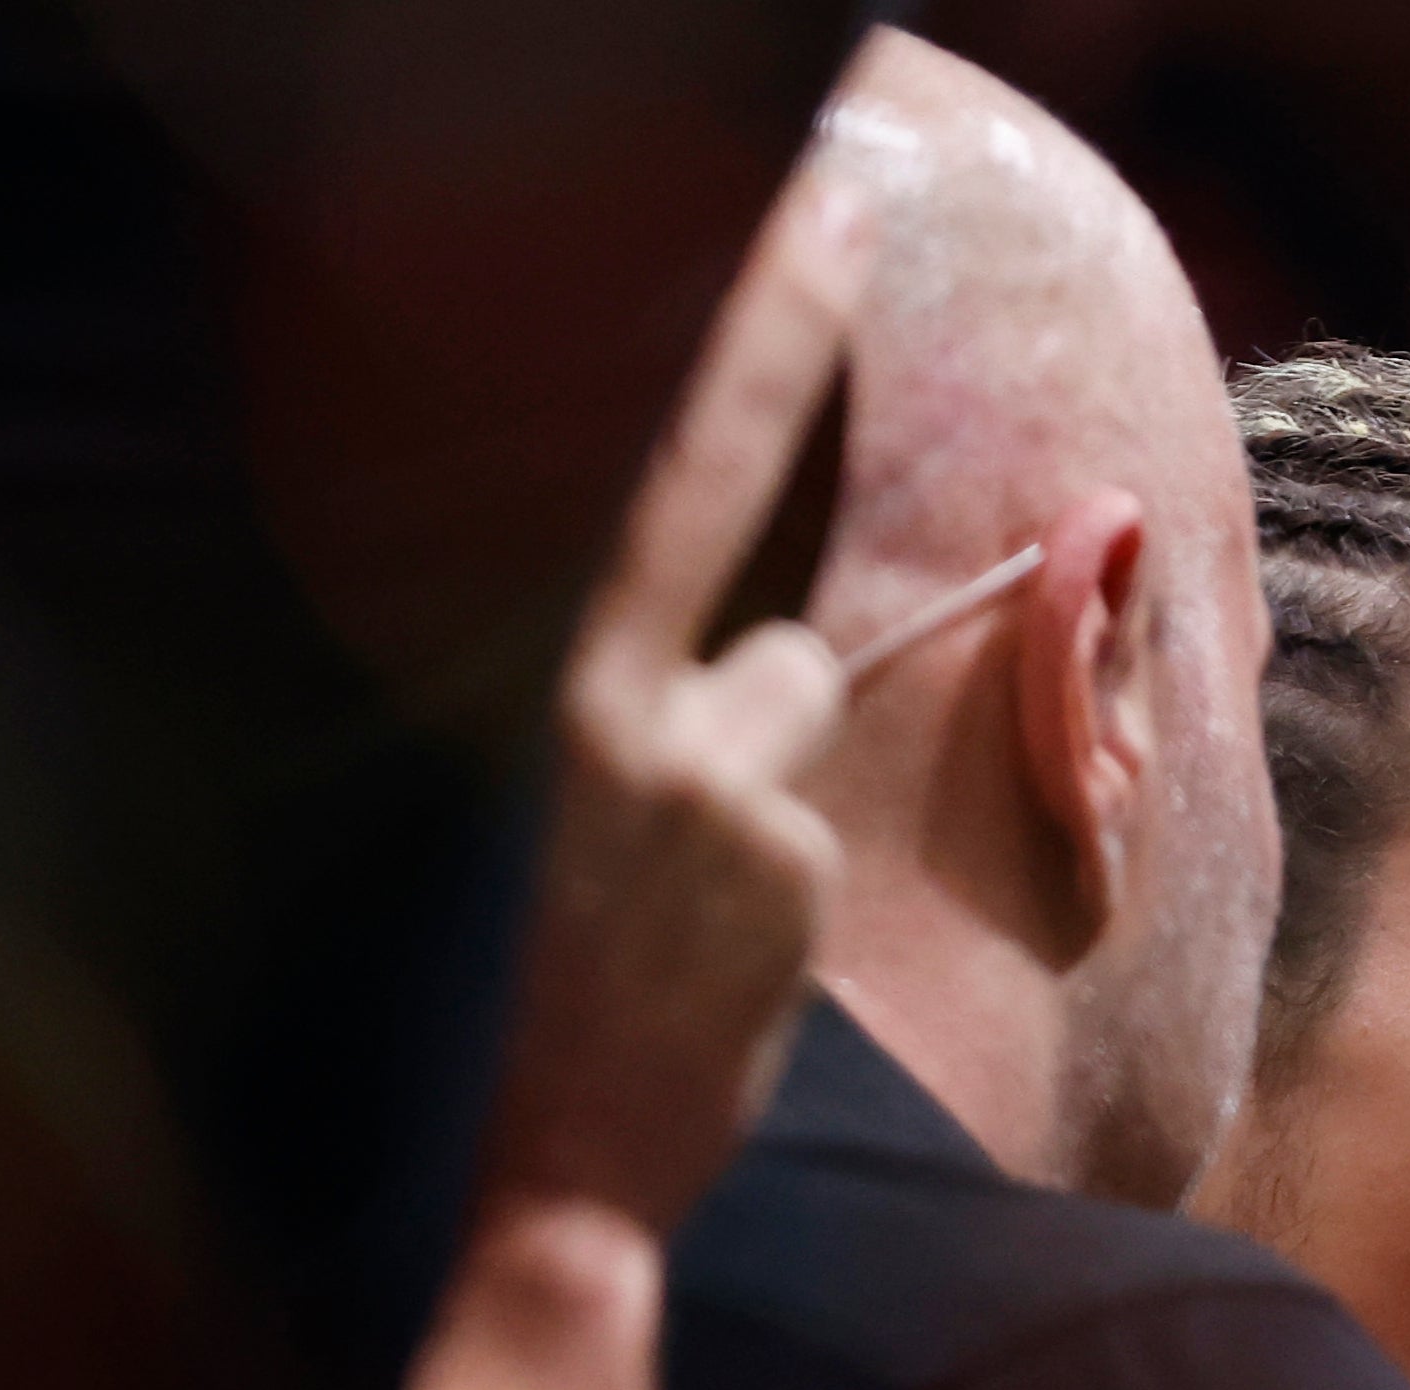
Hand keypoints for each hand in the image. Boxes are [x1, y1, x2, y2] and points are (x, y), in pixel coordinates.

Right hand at [478, 157, 863, 1231]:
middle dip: (786, 392)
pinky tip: (732, 947)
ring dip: (777, 778)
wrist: (572, 1145)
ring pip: (797, 707)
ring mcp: (699, 769)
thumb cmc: (596, 980)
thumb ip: (702, 713)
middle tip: (840, 223)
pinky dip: (792, 871)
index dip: (749, 353)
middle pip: (745, 555)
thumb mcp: (617, 812)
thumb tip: (795, 653)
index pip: (672, 482)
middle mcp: (622, 703)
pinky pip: (814, 818)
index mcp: (570, 688)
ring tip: (697, 897)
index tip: (812, 232)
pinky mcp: (767, 842)